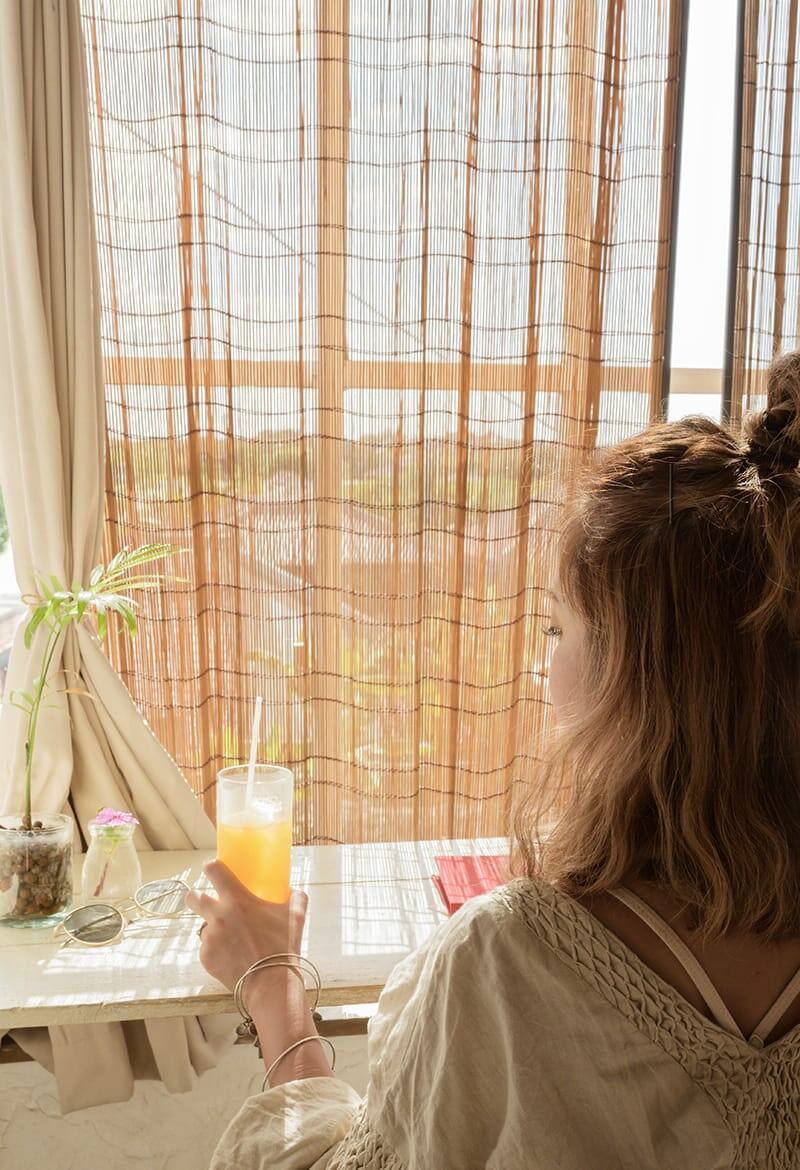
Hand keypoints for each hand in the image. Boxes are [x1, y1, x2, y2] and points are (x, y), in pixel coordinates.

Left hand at [186, 860, 308, 991]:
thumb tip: (294, 891)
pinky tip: (234, 957)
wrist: (270, 983)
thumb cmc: (283, 946)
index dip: (212, 867)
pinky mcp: (206, 958)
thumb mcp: (296, 915)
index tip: (213, 869)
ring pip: (204, 926)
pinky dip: (217, 951)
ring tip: (233, 940)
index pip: (214, 871)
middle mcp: (218, 916)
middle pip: (193, 897)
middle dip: (197, 897)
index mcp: (237, 900)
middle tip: (209, 903)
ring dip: (214, 929)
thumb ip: (295, 897)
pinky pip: (208, 948)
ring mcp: (210, 938)